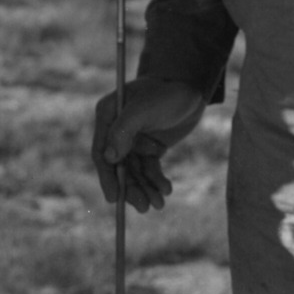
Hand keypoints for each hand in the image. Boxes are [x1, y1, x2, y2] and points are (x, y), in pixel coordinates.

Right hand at [92, 77, 206, 213]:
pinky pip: (150, 169)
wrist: (193, 86)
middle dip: (131, 188)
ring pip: (135, 172)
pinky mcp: (151, 146)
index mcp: (108, 115)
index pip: (101, 152)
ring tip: (159, 204)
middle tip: (145, 207)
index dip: (106, 177)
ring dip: (146, 189)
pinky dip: (157, 181)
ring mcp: (134, 139)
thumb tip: (109, 158)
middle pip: (119, 167)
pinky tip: (166, 189)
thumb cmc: (166, 92)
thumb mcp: (144, 109)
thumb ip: (123, 131)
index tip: (113, 198)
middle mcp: (117, 129)